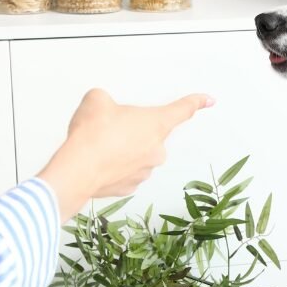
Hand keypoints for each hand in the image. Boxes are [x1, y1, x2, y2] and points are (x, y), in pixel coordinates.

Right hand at [37, 89, 213, 217]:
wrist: (78, 169)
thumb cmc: (91, 135)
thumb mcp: (97, 100)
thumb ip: (107, 100)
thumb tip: (103, 108)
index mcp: (156, 123)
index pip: (182, 109)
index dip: (196, 102)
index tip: (208, 100)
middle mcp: (156, 149)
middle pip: (149, 134)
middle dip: (132, 130)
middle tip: (110, 128)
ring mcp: (145, 171)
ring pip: (137, 155)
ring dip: (122, 150)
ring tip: (100, 146)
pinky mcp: (130, 186)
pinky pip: (125, 172)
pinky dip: (114, 167)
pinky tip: (99, 162)